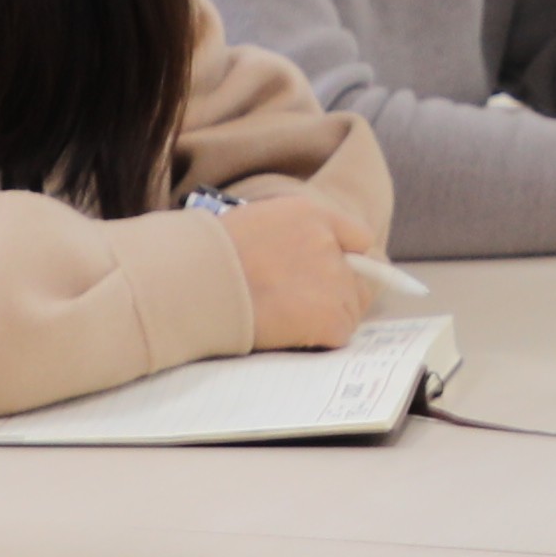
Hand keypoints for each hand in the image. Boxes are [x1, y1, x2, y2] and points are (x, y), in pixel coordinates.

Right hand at [215, 186, 370, 350]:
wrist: (195, 283)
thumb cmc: (208, 257)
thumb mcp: (256, 224)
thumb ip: (292, 237)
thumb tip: (303, 262)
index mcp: (311, 214)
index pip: (358, 238)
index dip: (348, 261)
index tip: (334, 276)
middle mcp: (329, 243)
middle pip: (361, 279)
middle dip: (340, 295)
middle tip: (306, 309)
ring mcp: (334, 280)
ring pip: (350, 310)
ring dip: (326, 319)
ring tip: (286, 321)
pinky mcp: (332, 317)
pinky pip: (339, 336)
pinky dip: (318, 341)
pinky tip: (288, 335)